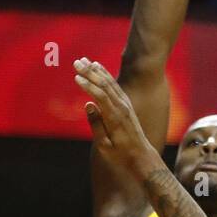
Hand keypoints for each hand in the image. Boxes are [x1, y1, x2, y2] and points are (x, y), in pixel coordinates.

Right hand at [75, 58, 159, 175]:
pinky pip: (114, 85)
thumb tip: (88, 105)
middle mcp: (121, 107)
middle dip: (90, 72)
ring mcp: (125, 104)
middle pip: (105, 85)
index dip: (88, 85)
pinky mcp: (126, 104)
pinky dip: (106, 75)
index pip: (100, 96)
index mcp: (115, 118)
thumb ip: (96, 125)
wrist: (141, 155)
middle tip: (77, 62)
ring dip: (96, 70)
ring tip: (84, 60)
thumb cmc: (120, 154)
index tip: (76, 77)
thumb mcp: (105, 146)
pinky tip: (98, 68)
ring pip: (110, 83)